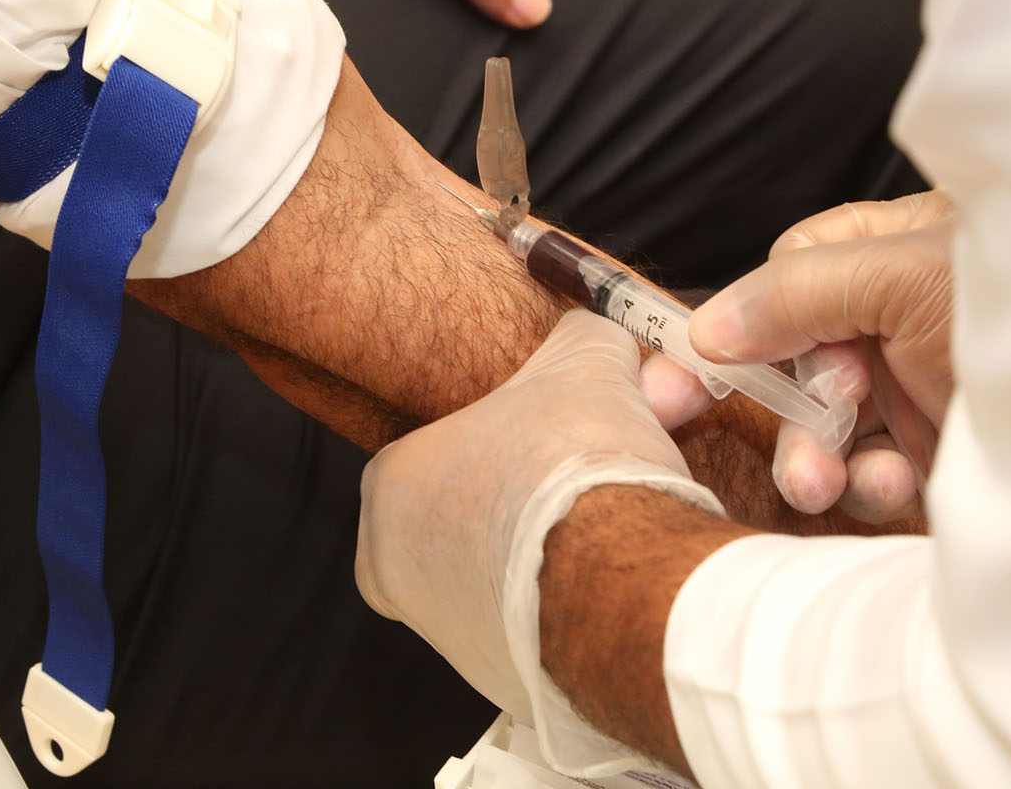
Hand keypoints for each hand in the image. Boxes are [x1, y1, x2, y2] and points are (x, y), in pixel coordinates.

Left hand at [355, 310, 719, 723]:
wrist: (621, 579)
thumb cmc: (579, 470)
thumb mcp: (584, 361)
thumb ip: (578, 335)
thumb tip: (595, 327)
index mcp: (389, 487)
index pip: (438, 452)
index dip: (501, 441)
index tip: (547, 442)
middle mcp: (394, 569)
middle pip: (460, 521)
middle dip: (517, 506)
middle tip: (575, 489)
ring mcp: (444, 634)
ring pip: (493, 582)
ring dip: (540, 563)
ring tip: (603, 536)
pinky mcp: (499, 683)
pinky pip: (532, 635)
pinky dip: (565, 615)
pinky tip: (609, 586)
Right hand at [681, 191, 956, 521]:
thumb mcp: (905, 278)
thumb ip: (797, 294)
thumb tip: (706, 328)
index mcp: (891, 253)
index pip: (787, 278)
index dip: (735, 325)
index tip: (681, 374)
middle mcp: (898, 319)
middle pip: (792, 358)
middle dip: (768, 400)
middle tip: (694, 419)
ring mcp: (915, 388)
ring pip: (822, 424)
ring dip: (808, 452)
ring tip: (816, 478)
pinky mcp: (935, 454)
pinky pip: (868, 472)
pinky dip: (867, 482)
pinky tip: (893, 481)